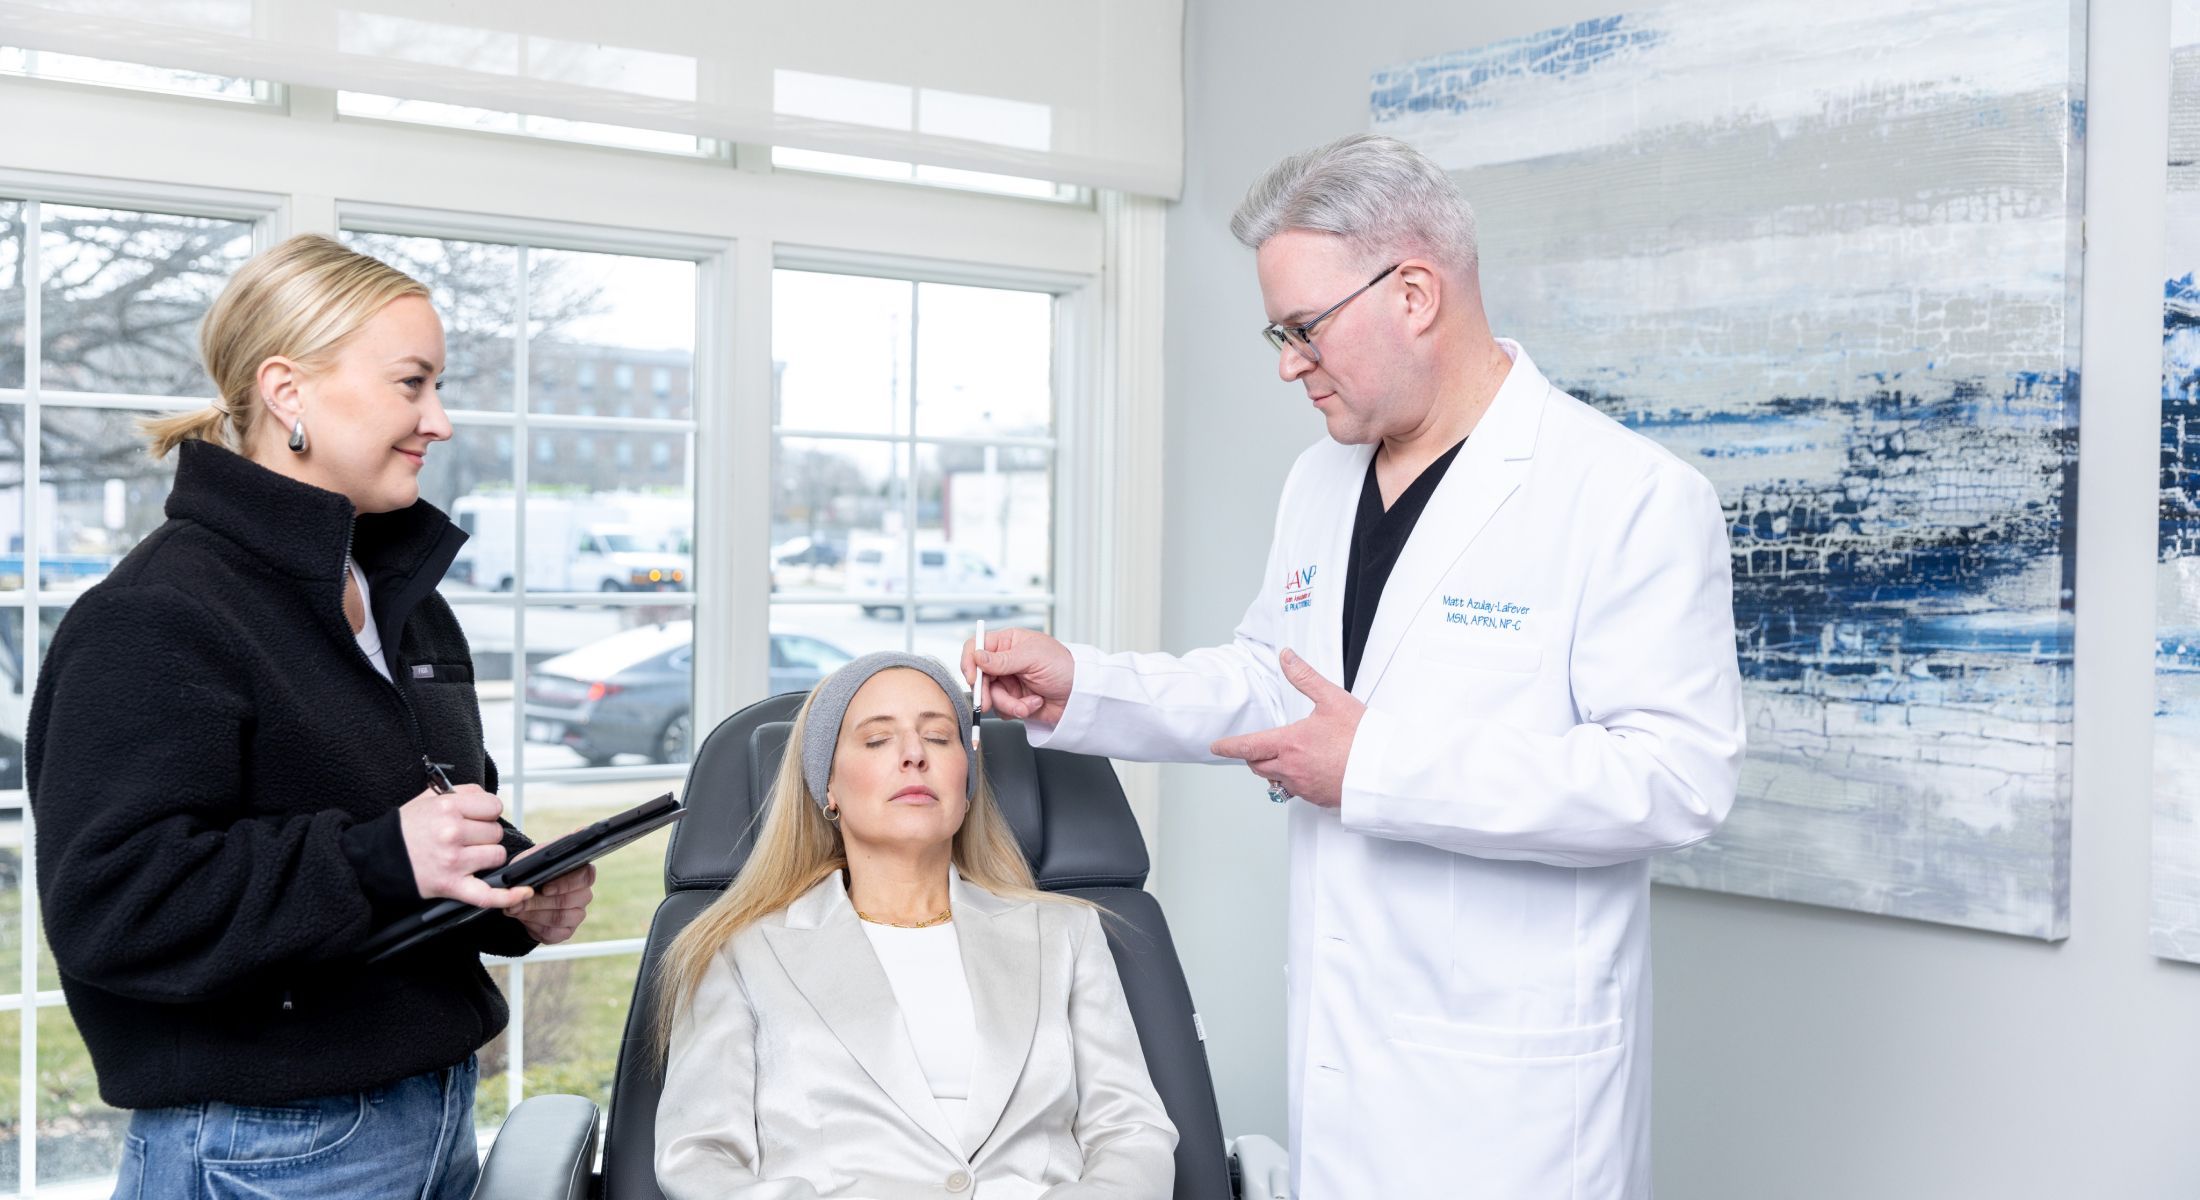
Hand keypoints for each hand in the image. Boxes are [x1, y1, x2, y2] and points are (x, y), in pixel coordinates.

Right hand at [397, 784, 531, 909]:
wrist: (376, 858)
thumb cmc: (404, 830)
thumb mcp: (428, 799)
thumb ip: (462, 793)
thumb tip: (488, 799)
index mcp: (448, 808)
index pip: (494, 806)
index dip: (487, 812)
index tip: (477, 818)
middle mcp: (452, 833)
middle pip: (496, 832)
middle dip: (484, 835)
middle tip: (465, 839)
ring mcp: (454, 861)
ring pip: (497, 856)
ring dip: (487, 856)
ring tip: (467, 856)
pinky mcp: (452, 885)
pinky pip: (488, 894)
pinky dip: (507, 895)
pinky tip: (521, 891)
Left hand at [503, 856, 594, 944]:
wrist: (525, 895)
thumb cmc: (531, 875)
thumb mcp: (527, 864)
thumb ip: (525, 869)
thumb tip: (519, 887)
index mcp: (580, 873)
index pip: (586, 877)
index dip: (566, 884)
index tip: (545, 889)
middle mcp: (583, 894)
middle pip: (567, 901)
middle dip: (539, 902)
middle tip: (520, 901)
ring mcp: (577, 915)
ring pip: (559, 918)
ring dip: (534, 915)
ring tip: (518, 909)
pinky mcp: (567, 931)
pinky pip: (553, 933)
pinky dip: (535, 927)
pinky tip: (525, 919)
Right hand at [962, 627, 1074, 725]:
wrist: (1081, 696)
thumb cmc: (1064, 667)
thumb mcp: (1033, 658)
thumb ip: (1003, 659)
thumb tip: (977, 656)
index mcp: (1009, 642)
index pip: (977, 646)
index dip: (970, 662)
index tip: (972, 677)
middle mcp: (1005, 661)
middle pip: (979, 676)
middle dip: (984, 692)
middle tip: (986, 703)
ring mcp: (1009, 682)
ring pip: (990, 696)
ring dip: (1008, 703)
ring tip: (1028, 703)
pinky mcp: (1014, 700)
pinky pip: (1002, 709)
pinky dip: (1017, 710)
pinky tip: (1033, 704)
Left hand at [1210, 649, 1365, 807]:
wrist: (1385, 771)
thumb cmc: (1362, 737)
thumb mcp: (1332, 699)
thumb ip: (1304, 677)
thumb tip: (1286, 657)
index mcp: (1290, 743)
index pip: (1247, 747)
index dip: (1229, 746)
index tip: (1217, 746)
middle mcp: (1292, 768)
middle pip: (1257, 766)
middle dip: (1253, 756)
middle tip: (1256, 748)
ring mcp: (1304, 787)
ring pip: (1276, 779)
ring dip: (1274, 768)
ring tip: (1287, 756)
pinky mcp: (1317, 799)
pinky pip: (1296, 791)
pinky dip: (1294, 780)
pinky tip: (1309, 769)